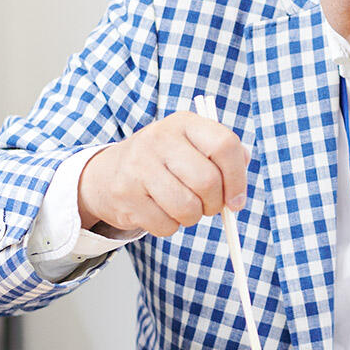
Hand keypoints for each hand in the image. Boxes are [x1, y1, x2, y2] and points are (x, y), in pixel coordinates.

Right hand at [77, 112, 250, 236]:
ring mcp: (138, 165)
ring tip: (184, 208)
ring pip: (187, 207)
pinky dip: (170, 226)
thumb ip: (222, 157)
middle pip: (207, 181)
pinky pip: (165, 225)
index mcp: (184, 123)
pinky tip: (161, 211)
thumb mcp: (192, 146)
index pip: (224, 145)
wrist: (109, 173)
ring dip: (192, 218)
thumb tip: (241, 182)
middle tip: (209, 207)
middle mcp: (159, 138)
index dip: (237, 178)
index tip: (237, 200)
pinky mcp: (125, 194)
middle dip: (214, 204)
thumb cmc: (165, 162)